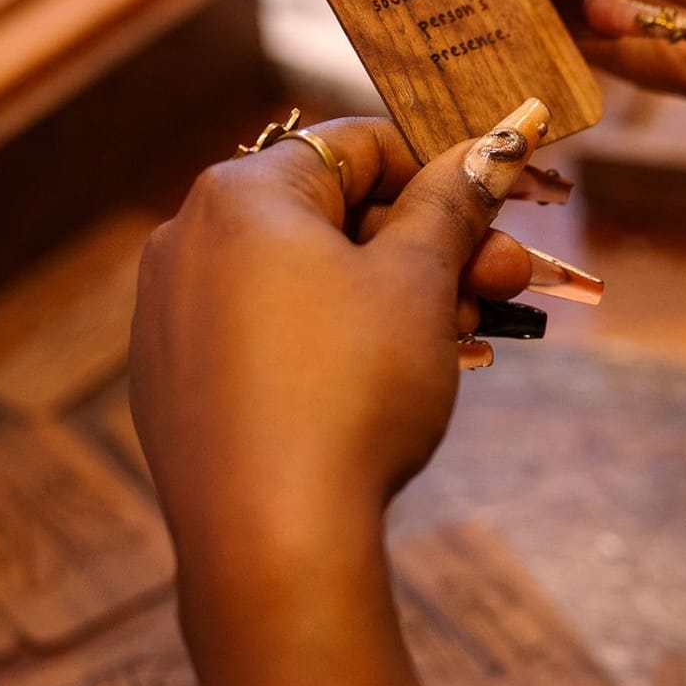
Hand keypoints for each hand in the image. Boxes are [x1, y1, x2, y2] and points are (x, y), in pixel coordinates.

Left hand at [128, 107, 544, 586]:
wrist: (273, 538)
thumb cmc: (350, 391)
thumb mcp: (418, 283)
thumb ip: (452, 204)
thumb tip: (492, 147)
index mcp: (241, 195)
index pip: (357, 146)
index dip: (443, 169)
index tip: (505, 199)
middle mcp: (190, 241)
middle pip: (336, 217)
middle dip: (433, 245)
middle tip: (510, 279)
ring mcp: (175, 317)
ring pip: (310, 281)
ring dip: (398, 296)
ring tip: (469, 337)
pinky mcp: (179, 386)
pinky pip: (274, 336)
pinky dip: (341, 341)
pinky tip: (402, 376)